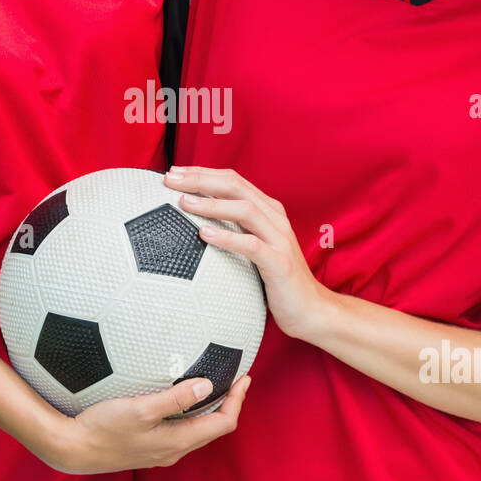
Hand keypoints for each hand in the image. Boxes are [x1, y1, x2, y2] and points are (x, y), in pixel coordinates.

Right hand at [53, 372, 251, 473]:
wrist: (73, 450)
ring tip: (214, 387)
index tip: (244, 378)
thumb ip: (176, 398)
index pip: (222, 423)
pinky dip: (191, 414)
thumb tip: (208, 386)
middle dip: (228, 404)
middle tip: (235, 380)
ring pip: (197, 431)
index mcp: (178, 442)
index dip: (237, 400)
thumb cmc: (104, 428)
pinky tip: (181, 400)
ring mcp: (160, 451)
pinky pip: (180, 431)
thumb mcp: (141, 409)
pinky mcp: (147, 448)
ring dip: (210, 410)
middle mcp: (173, 450)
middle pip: (213, 428)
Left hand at [163, 165, 323, 340]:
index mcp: (268, 210)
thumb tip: (196, 220)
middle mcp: (274, 218)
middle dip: (201, 179)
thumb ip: (235, 228)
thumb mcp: (254, 246)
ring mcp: (279, 239)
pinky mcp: (278, 262)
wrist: (309, 308)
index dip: (202, 172)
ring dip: (211, 204)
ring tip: (184, 203)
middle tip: (170, 178)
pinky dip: (227, 237)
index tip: (174, 172)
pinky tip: (204, 234)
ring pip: (245, 210)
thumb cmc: (275, 278)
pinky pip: (251, 245)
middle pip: (236, 186)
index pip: (232, 180)